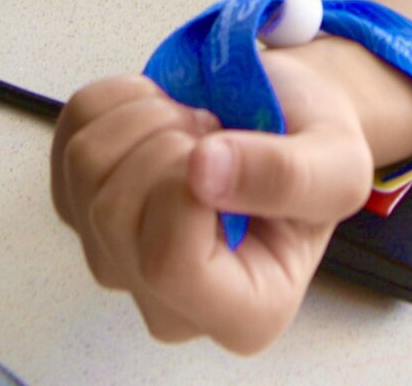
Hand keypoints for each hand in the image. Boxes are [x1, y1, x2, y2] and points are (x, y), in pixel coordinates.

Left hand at [50, 60, 373, 353]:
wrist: (289, 119)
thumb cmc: (314, 148)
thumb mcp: (339, 161)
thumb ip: (286, 176)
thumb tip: (202, 170)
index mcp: (242, 311)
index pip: (170, 263)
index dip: (188, 186)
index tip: (226, 150)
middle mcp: (167, 302)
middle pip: (115, 212)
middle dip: (167, 139)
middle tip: (216, 131)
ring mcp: (116, 258)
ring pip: (86, 165)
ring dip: (146, 115)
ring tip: (195, 124)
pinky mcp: (82, 206)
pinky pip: (73, 131)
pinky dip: (119, 99)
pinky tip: (163, 115)